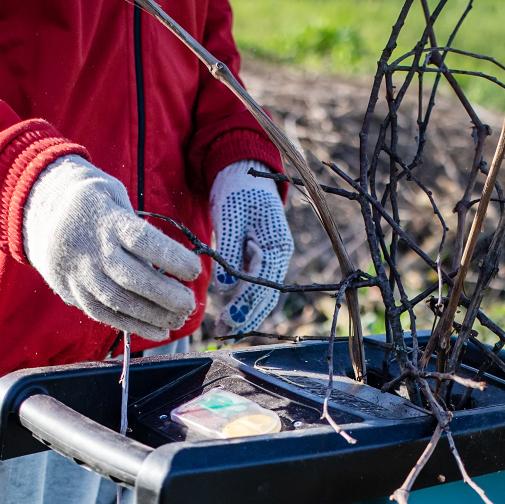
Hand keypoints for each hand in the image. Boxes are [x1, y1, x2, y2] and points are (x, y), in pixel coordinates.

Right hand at [23, 156, 201, 339]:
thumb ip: (137, 226)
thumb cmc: (91, 202)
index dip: (170, 257)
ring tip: (178, 319)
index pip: (142, 241)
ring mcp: (79, 274)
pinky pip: (103, 314)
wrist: (38, 210)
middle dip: (165, 295)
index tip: (194, 270)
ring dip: (151, 315)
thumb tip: (168, 262)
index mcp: (106, 220)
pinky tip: (157, 331)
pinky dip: (132, 326)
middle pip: (131, 277)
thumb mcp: (113, 195)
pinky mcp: (71, 291)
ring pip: (117, 301)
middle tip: (190, 304)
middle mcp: (92, 250)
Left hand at [209, 160, 293, 333]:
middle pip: (267, 294)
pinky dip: (244, 301)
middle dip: (247, 315)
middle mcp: (279, 255)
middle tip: (225, 331)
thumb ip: (230, 249)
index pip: (265, 281)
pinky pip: (255, 286)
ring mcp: (271, 259)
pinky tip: (230, 314)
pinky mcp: (259, 259)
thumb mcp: (230, 214)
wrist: (241, 173)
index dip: (248, 303)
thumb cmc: (237, 189)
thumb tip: (226, 286)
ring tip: (225, 328)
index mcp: (278, 244)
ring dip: (246, 313)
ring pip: (263, 294)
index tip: (230, 318)